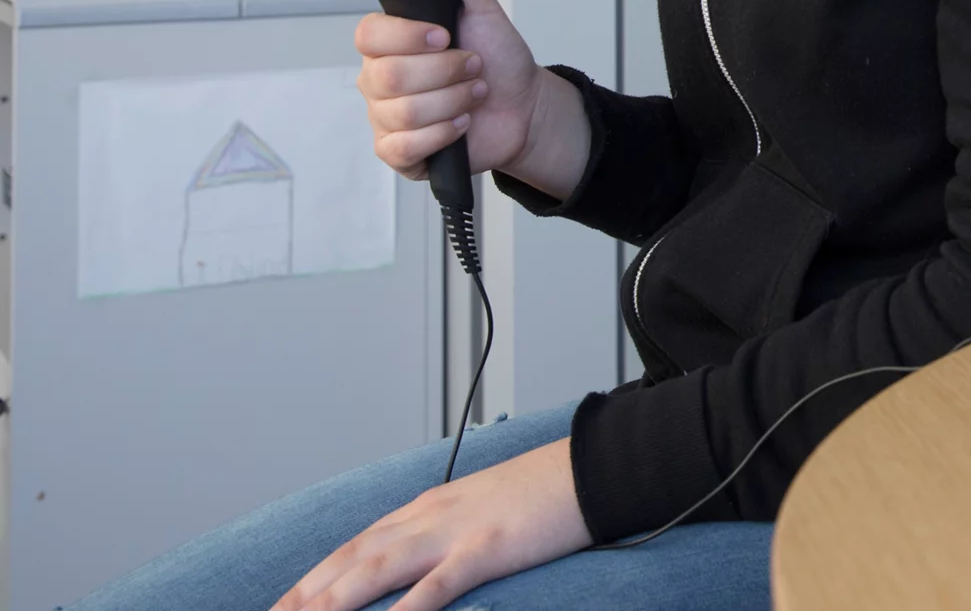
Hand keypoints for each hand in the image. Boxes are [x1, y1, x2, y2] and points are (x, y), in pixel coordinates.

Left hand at [271, 437, 591, 610]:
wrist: (592, 465)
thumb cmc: (547, 491)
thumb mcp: (485, 507)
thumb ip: (449, 530)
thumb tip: (425, 564)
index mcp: (430, 508)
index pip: (357, 544)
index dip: (317, 575)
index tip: (287, 600)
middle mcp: (431, 517)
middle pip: (354, 557)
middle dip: (308, 592)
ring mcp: (456, 531)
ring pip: (378, 569)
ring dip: (335, 598)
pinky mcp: (486, 547)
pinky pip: (437, 584)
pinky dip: (406, 608)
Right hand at [355, 0, 584, 194]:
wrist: (524, 103)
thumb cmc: (497, 56)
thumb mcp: (480, 5)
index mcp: (388, 43)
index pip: (368, 35)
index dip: (408, 36)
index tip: (445, 35)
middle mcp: (378, 79)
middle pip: (389, 76)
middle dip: (446, 71)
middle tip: (473, 66)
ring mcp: (385, 118)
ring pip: (404, 112)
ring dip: (454, 100)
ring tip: (474, 93)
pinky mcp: (398, 152)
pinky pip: (404, 147)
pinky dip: (444, 132)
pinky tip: (462, 123)